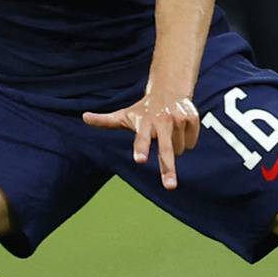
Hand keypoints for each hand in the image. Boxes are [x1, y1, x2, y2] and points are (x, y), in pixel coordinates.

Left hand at [83, 85, 199, 189]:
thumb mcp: (124, 115)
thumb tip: (84, 117)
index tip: (139, 160)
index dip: (141, 148)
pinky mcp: (192, 118)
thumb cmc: (143, 109)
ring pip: (180, 149)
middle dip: (168, 168)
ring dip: (175, 147)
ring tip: (168, 132)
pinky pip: (191, 142)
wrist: (168, 89)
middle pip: (165, 149)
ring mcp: (179, 119)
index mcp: (144, 123)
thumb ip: (105, 120)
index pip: (141, 138)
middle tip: (170, 186)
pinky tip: (180, 129)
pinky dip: (187, 141)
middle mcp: (162, 121)